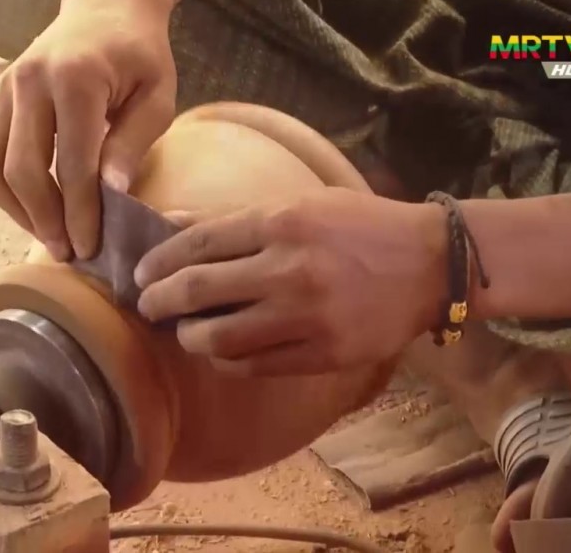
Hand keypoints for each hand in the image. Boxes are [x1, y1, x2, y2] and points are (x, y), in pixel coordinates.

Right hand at [0, 0, 178, 260]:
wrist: (106, 6)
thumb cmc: (140, 53)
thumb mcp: (156, 96)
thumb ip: (131, 144)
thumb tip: (110, 198)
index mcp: (75, 79)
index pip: (73, 164)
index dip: (80, 213)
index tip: (90, 248)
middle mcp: (30, 83)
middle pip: (23, 170)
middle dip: (46, 220)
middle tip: (69, 253)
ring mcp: (6, 89)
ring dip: (20, 212)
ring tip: (50, 238)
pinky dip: (8, 192)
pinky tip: (35, 212)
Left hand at [134, 189, 448, 374]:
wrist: (429, 265)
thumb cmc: (360, 226)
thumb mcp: (301, 204)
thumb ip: (236, 218)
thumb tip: (171, 224)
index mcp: (282, 222)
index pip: (196, 244)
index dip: (158, 261)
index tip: (141, 274)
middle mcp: (289, 269)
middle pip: (196, 290)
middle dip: (158, 301)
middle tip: (146, 306)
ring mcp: (305, 317)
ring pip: (218, 338)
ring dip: (188, 337)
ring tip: (185, 332)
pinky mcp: (321, 354)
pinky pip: (252, 366)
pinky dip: (226, 360)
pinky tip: (222, 350)